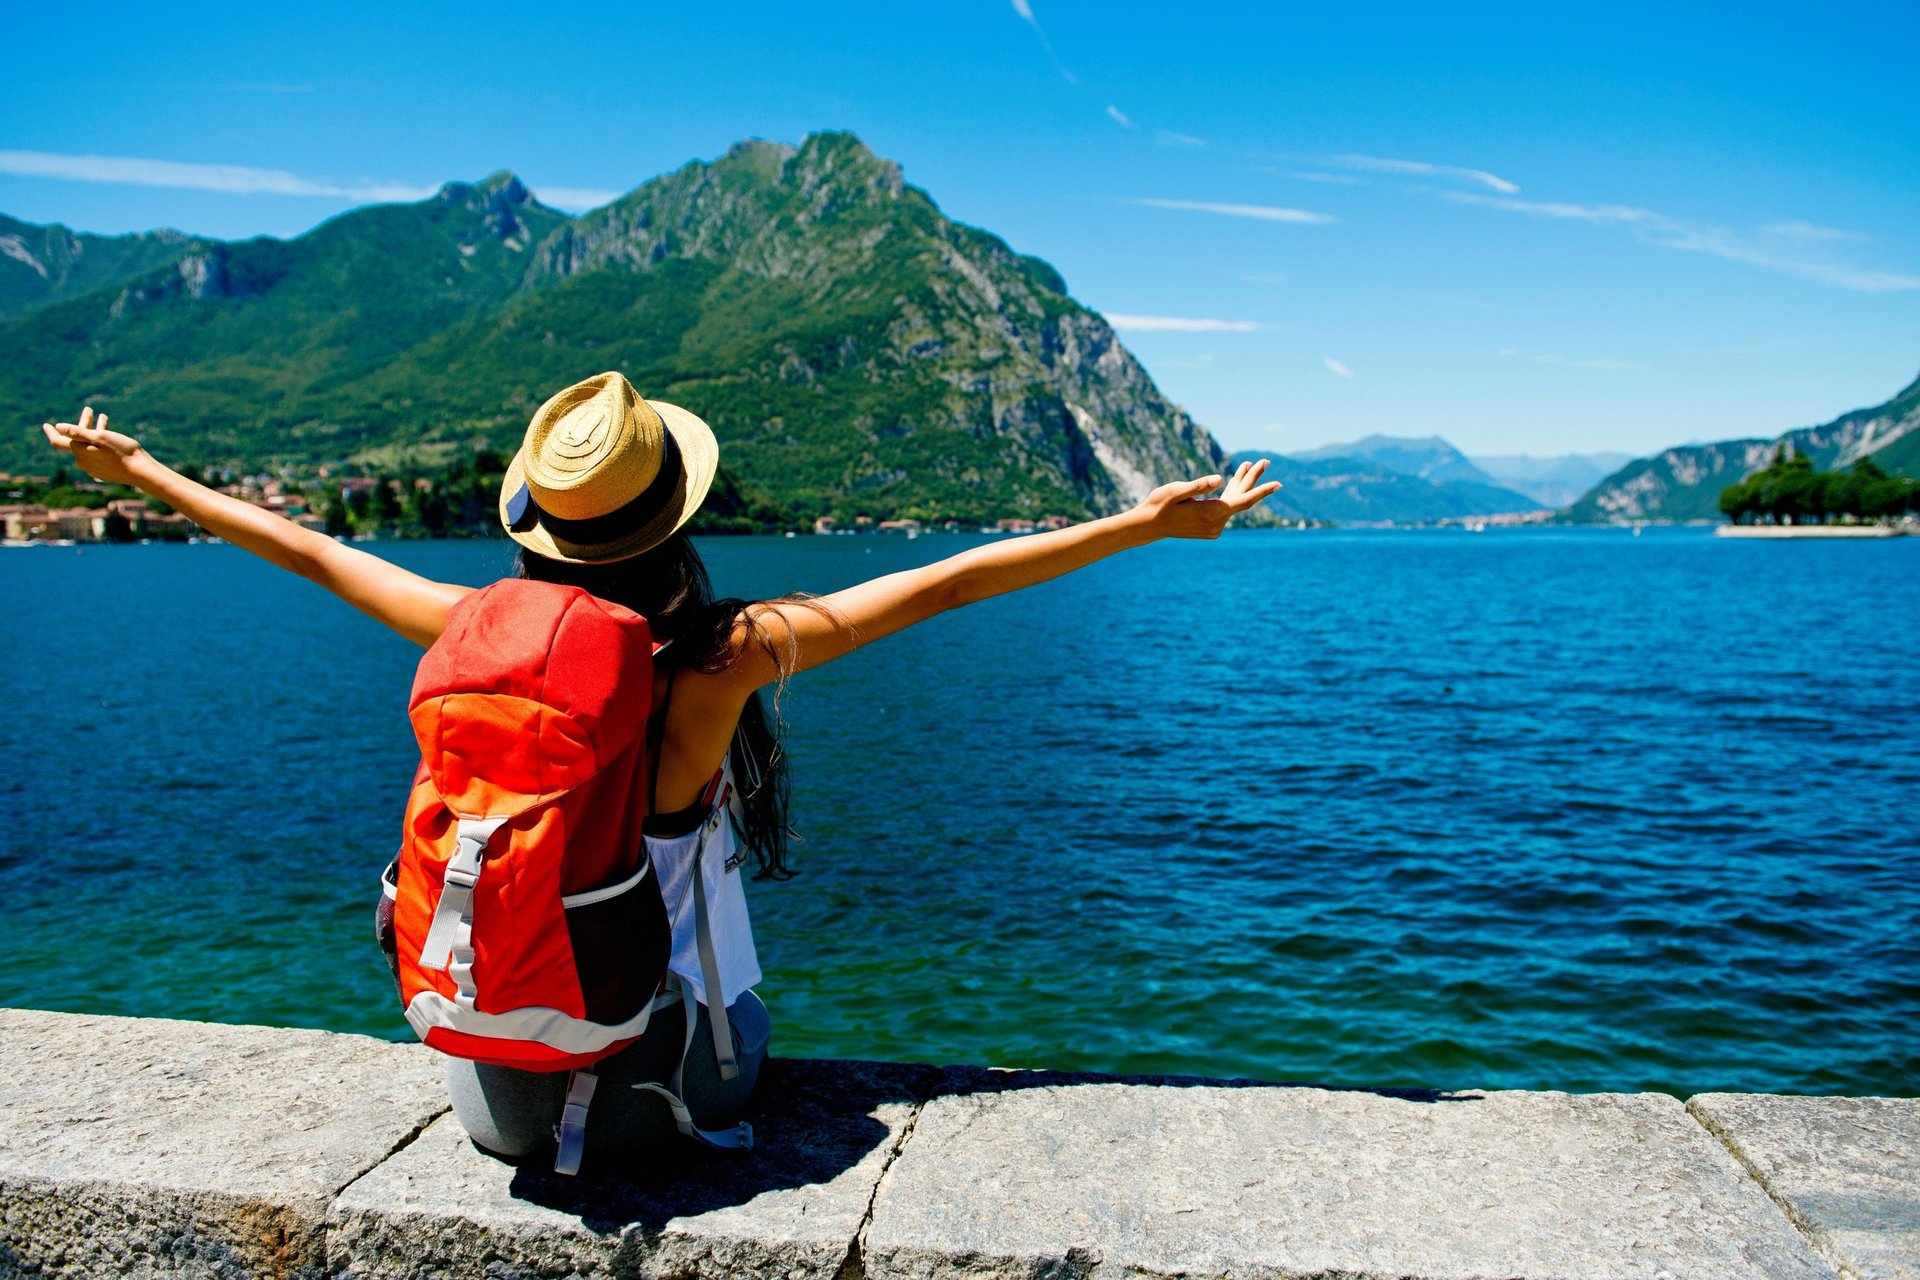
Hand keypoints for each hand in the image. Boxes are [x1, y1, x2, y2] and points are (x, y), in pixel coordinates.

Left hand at [42, 407, 152, 487]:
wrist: (140, 471)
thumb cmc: (121, 451)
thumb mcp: (100, 437)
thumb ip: (77, 432)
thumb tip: (58, 427)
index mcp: (79, 451)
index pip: (57, 441)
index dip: (51, 432)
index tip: (46, 424)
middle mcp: (82, 461)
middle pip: (76, 441)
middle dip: (82, 425)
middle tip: (89, 411)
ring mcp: (93, 468)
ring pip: (88, 446)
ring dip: (93, 432)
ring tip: (103, 419)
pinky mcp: (104, 472)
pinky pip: (96, 455)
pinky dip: (99, 444)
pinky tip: (109, 437)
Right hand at [1133, 459, 1281, 539]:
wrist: (1149, 525)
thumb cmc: (1160, 504)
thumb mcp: (1176, 490)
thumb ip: (1199, 485)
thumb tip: (1220, 479)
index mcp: (1212, 513)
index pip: (1244, 501)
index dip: (1262, 491)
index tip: (1278, 484)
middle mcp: (1217, 523)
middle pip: (1241, 499)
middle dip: (1252, 479)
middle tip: (1265, 461)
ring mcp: (1214, 527)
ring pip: (1233, 502)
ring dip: (1240, 484)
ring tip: (1248, 464)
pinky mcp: (1210, 527)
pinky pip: (1226, 508)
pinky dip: (1231, 494)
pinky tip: (1234, 481)